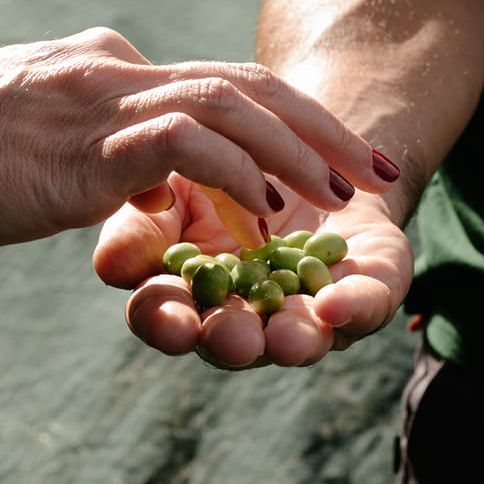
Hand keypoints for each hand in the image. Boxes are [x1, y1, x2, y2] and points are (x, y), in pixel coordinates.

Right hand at [0, 29, 386, 254]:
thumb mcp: (27, 147)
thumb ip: (89, 155)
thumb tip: (135, 190)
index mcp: (101, 64)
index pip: (216, 82)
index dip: (288, 119)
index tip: (338, 159)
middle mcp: (107, 67)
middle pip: (245, 83)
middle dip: (323, 127)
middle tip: (383, 170)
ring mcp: (92, 101)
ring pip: (228, 105)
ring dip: (299, 151)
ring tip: (347, 196)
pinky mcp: (72, 147)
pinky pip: (180, 146)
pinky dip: (235, 176)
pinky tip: (269, 214)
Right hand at [94, 181, 411, 368]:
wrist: (305, 142)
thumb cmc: (218, 172)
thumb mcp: (170, 184)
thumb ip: (141, 225)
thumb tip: (112, 266)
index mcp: (189, 294)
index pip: (167, 316)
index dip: (167, 323)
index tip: (174, 326)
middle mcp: (248, 315)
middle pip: (233, 340)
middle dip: (234, 341)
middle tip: (235, 341)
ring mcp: (309, 308)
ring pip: (301, 335)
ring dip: (293, 338)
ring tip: (287, 337)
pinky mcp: (371, 288)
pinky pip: (368, 305)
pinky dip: (355, 306)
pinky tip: (340, 303)